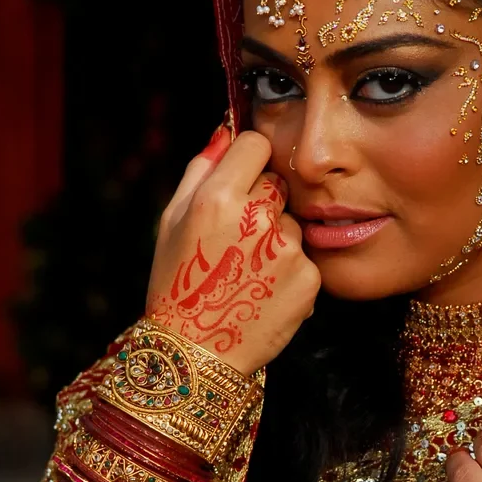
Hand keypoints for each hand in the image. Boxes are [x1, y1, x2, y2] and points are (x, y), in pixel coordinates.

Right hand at [147, 125, 320, 375]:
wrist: (197, 353)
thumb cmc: (177, 283)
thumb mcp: (171, 221)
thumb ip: (200, 169)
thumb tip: (226, 128)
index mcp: (219, 197)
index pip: (256, 143)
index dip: (248, 159)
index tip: (241, 178)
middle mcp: (258, 219)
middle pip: (278, 181)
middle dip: (262, 200)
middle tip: (237, 238)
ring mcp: (288, 250)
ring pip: (293, 221)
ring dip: (277, 237)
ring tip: (247, 270)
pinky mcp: (309, 278)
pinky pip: (305, 256)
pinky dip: (289, 270)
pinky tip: (262, 289)